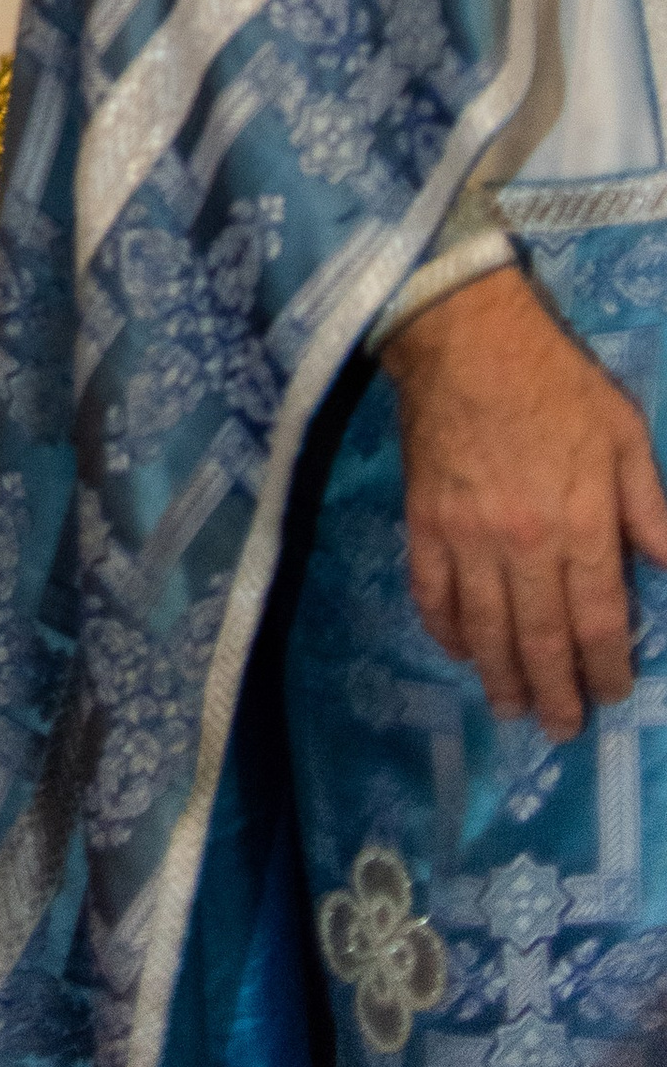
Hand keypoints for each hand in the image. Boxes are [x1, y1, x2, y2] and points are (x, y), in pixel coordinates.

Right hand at [387, 265, 666, 739]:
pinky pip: (432, 594)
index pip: (600, 620)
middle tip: (562, 728)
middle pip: (541, 639)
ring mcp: (467, 536)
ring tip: (512, 709)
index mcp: (581, 523)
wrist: (465, 338)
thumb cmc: (557, 384)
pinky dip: (445, 630)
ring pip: (486, 629)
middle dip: (555, 693)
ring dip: (501, 677)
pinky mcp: (422, 522)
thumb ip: (650, 510)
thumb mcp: (625, 437)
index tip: (612, 692)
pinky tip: (460, 650)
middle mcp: (525, 543)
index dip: (608, 668)